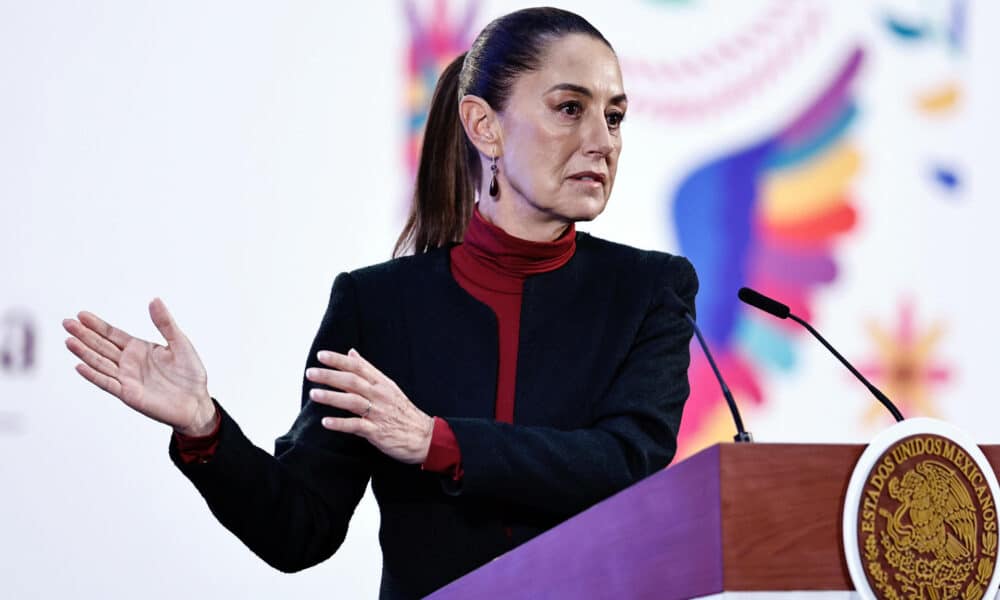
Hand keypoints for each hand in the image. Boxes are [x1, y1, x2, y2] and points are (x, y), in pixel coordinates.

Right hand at [63, 298, 216, 435]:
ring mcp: (127, 378)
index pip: (112, 334)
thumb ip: (165, 323)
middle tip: (66, 322)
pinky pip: (108, 383)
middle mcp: (129, 362)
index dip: (97, 325)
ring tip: (69, 340)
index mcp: (139, 348)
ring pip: (100, 363)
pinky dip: (94, 375)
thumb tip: (154, 300)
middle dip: (84, 335)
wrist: (196, 402)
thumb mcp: (180, 343)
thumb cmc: (190, 374)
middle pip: (101, 346)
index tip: (81, 314)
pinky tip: (80, 366)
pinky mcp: (129, 394)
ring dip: (84, 352)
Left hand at [306, 349, 433, 464]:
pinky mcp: (377, 432)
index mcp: (382, 383)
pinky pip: (356, 425)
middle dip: (330, 376)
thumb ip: (368, 370)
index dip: (339, 360)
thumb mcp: (389, 386)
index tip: (321, 356)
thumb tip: (352, 353)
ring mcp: (379, 413)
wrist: (425, 437)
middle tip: (311, 372)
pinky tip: (326, 422)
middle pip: (352, 381)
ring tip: (313, 394)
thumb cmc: (403, 412)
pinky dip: (340, 423)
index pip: (358, 367)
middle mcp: (380, 395)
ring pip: (352, 401)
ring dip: (331, 397)